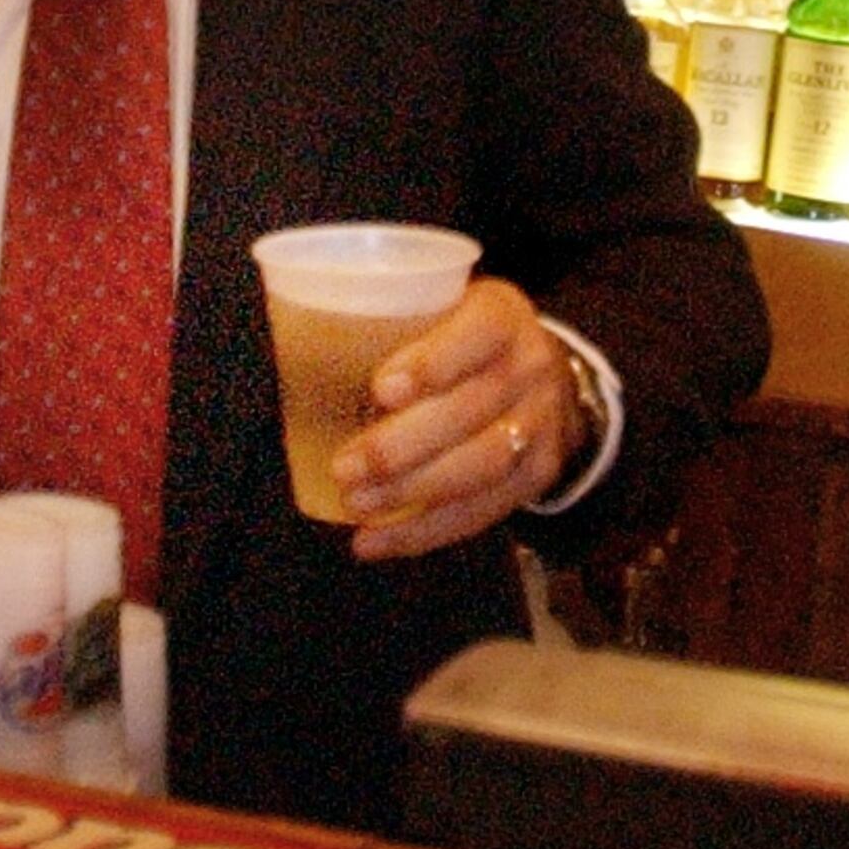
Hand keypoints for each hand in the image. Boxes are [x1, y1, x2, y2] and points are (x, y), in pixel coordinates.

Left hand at [331, 276, 579, 561]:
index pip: (479, 332)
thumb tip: (301, 342)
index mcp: (502, 315)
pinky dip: (424, 532)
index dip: (434, 362)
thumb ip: (393, 323)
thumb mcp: (442, 307)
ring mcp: (541, 424)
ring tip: (357, 504)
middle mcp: (530, 367)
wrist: (547, 374)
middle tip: (345, 467)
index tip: (382, 390)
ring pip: (480, 466)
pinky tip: (375, 541)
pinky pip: (482, 511)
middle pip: (471, 411)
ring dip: (411, 493)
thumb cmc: (462, 338)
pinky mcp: (536, 475)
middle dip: (403, 447)